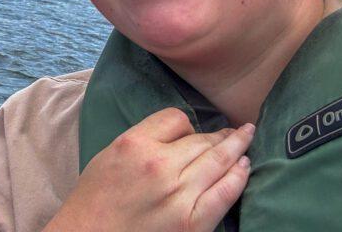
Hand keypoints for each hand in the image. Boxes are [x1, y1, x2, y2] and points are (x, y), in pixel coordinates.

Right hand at [44, 108, 253, 231]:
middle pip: (201, 140)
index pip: (175, 119)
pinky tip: (245, 166)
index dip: (186, 124)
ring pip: (218, 161)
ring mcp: (180, 195)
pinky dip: (239, 177)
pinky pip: (225, 192)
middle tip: (237, 130)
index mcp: (134, 144)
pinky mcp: (193, 222)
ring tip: (247, 137)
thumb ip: (141, 141)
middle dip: (221, 134)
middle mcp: (160, 165)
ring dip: (237, 147)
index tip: (190, 132)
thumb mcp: (109, 155)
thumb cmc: (95, 198)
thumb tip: (176, 138)